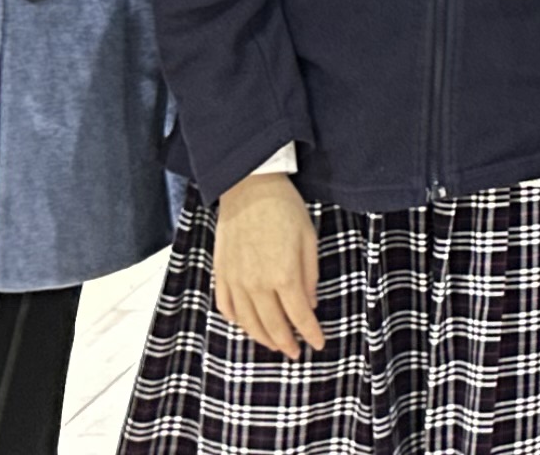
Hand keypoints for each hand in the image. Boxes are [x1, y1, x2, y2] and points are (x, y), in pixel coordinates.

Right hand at [212, 173, 322, 359]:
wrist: (249, 188)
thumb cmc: (285, 209)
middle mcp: (257, 284)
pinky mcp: (221, 275)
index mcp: (284, 275)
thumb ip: (309, 276)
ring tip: (275, 344)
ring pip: (248, 323)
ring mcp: (235, 281)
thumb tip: (310, 305)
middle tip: (296, 353)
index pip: (299, 317)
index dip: (310, 334)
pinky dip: (238, 322)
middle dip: (287, 343)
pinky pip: (227, 308)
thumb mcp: (308, 239)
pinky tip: (247, 325)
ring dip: (263, 338)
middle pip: (273, 326)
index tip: (318, 344)